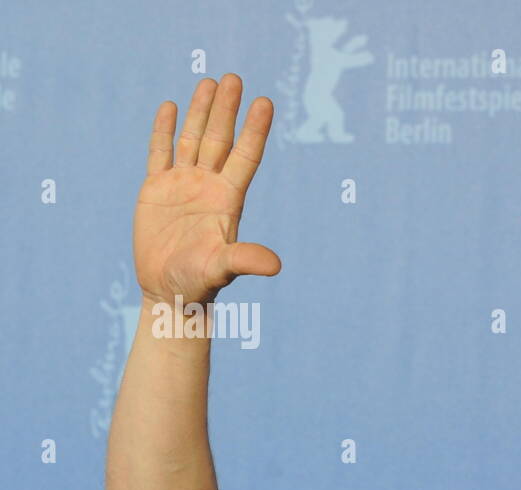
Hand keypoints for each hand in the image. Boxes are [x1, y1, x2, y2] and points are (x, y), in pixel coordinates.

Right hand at [134, 74, 279, 306]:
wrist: (170, 292)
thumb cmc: (199, 283)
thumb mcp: (221, 269)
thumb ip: (244, 260)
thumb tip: (276, 266)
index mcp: (228, 199)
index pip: (245, 156)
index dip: (254, 130)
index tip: (265, 102)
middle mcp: (208, 186)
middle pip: (220, 140)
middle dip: (227, 110)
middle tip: (235, 78)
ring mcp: (182, 185)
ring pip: (192, 140)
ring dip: (200, 111)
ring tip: (210, 81)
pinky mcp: (156, 190)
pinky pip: (160, 153)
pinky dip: (163, 130)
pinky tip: (170, 106)